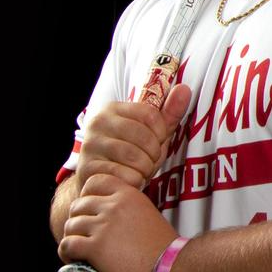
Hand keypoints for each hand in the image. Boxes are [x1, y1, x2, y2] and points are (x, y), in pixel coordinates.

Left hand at [58, 174, 179, 271]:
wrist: (171, 268)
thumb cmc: (163, 248)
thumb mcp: (148, 215)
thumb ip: (127, 210)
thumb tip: (107, 218)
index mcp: (129, 195)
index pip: (95, 181)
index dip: (87, 195)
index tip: (90, 210)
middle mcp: (114, 206)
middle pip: (78, 205)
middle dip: (77, 220)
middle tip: (84, 235)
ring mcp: (104, 225)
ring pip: (70, 225)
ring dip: (72, 238)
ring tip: (79, 250)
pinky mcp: (95, 247)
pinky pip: (67, 244)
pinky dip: (66, 252)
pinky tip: (74, 258)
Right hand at [74, 85, 192, 190]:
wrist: (101, 182)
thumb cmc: (129, 156)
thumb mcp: (152, 134)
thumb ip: (169, 113)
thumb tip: (184, 88)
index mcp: (113, 109)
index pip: (150, 115)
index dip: (161, 133)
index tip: (157, 141)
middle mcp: (98, 123)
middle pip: (144, 138)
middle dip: (154, 154)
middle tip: (148, 160)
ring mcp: (90, 145)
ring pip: (135, 158)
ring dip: (145, 169)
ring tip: (138, 170)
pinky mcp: (88, 168)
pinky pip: (125, 176)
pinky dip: (134, 181)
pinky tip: (128, 180)